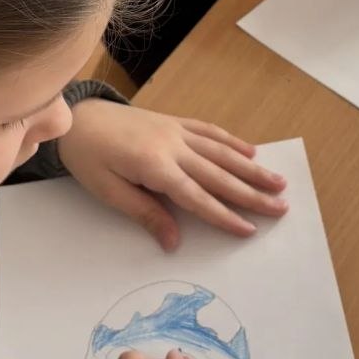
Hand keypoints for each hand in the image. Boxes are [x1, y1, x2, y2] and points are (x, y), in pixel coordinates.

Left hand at [57, 101, 286, 249]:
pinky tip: (250, 151)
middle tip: (281, 207)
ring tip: (278, 181)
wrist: (77, 117)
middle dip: (252, 193)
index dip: (224, 215)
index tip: (249, 229)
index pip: (198, 197)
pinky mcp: (174, 122)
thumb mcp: (109, 191)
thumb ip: (145, 213)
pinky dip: (231, 141)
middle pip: (219, 174)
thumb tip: (174, 242)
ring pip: (222, 152)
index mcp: (155, 166)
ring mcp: (176, 131)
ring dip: (251, 168)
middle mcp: (172, 146)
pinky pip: (209, 131)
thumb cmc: (87, 157)